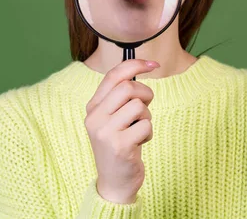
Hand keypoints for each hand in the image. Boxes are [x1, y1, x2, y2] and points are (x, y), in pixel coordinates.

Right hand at [84, 59, 157, 203]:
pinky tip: (139, 143)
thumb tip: (142, 67)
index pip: (113, 75)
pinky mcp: (119, 146)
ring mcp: (105, 132)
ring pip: (139, 107)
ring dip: (147, 117)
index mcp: (93, 107)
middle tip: (147, 106)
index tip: (153, 64)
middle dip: (145, 94)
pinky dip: (148, 133)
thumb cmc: (119, 144)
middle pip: (128, 88)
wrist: (114, 182)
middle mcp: (95, 117)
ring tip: (139, 130)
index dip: (135, 65)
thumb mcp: (114, 118)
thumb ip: (121, 97)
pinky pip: (146, 126)